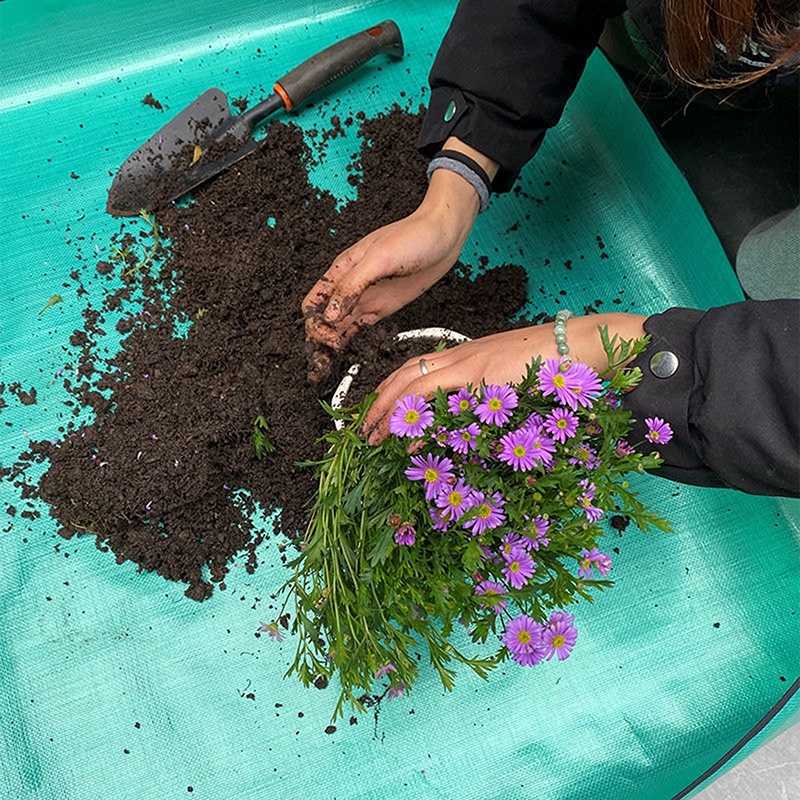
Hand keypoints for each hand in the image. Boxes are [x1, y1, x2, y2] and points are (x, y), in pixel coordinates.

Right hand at [303, 137, 498, 381]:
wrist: (443, 237)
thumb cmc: (412, 237)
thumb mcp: (379, 258)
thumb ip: (352, 286)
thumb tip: (329, 314)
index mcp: (341, 270)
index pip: (313, 302)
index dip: (314, 323)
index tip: (328, 337)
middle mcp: (349, 287)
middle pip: (322, 319)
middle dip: (316, 342)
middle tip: (318, 365)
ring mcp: (365, 298)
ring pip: (337, 327)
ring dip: (328, 348)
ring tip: (321, 370)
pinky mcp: (381, 307)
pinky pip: (358, 328)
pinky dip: (348, 342)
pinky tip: (342, 356)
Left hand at [362, 314, 646, 443]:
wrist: (582, 343)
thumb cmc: (552, 363)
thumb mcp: (511, 381)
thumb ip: (487, 397)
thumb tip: (465, 423)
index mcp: (466, 355)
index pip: (416, 368)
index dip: (391, 389)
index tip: (375, 412)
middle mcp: (461, 354)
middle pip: (405, 373)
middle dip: (378, 401)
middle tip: (361, 430)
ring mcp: (470, 362)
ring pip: (414, 382)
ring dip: (388, 411)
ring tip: (370, 436)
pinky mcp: (483, 374)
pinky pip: (440, 395)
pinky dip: (419, 418)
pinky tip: (406, 438)